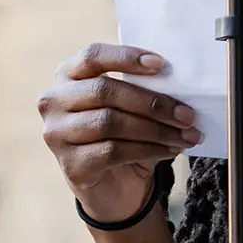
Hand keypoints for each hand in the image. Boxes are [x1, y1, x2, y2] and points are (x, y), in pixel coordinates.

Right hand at [40, 43, 204, 223]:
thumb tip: (180, 82)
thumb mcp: (130, 105)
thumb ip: (143, 87)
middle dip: (152, 103)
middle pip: (105, 91)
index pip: (92, 56)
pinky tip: (170, 149)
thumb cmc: (123, 134)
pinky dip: (148, 149)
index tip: (161, 64)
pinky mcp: (71, 164)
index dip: (126, 57)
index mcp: (68, 75)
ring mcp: (57, 134)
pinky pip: (113, 151)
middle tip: (188, 114)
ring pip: (111, 122)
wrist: (113, 186)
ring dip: (156, 129)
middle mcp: (54, 101)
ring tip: (186, 134)